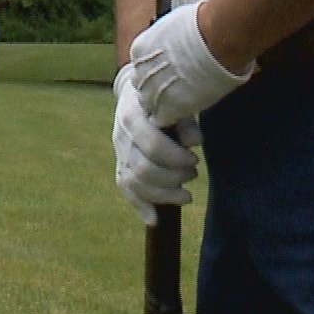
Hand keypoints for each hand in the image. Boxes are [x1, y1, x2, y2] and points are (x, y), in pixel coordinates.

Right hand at [113, 66, 202, 225]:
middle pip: (142, 169)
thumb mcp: (175, 101)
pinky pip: (125, 188)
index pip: (152, 145)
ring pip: (133, 183)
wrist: (135, 92)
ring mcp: (119, 152)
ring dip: (162, 195)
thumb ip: (186, 121)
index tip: (194, 158)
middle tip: (193, 173)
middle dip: (173, 178)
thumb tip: (195, 142)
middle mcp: (121, 136)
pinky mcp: (120, 164)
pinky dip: (139, 206)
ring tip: (185, 195)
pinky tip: (154, 220)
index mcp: (133, 116)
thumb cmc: (163, 97)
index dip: (176, 158)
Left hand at [130, 0, 254, 127]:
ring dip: (163, 106)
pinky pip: (162, 120)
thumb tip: (179, 32)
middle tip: (176, 90)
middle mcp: (140, 70)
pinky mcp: (168, 107)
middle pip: (142, 86)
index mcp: (140, 49)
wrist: (216, 38)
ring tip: (182, 103)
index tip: (170, 73)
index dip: (156, 72)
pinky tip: (185, 113)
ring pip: (150, 105)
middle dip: (155, 90)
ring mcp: (152, 91)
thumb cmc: (205, 24)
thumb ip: (169, 35)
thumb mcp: (175, 24)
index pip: (142, 67)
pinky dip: (171, 119)